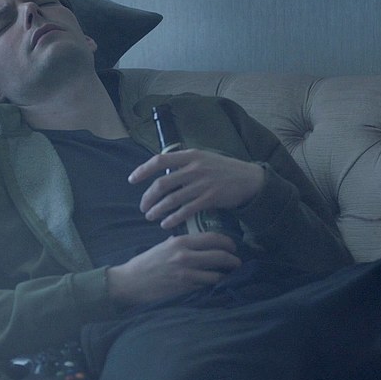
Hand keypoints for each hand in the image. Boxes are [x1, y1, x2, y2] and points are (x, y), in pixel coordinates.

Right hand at [107, 232, 241, 306]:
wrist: (129, 283)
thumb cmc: (145, 263)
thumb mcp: (162, 246)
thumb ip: (180, 243)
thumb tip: (196, 242)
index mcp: (180, 242)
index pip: (213, 238)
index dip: (228, 242)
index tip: (233, 247)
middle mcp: (185, 256)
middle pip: (220, 256)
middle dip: (233, 260)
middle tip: (237, 262)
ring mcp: (186, 274)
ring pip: (216, 274)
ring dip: (226, 275)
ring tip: (229, 275)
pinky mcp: (184, 289)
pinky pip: (206, 286)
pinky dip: (213, 285)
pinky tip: (215, 285)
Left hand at [128, 149, 264, 229]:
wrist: (249, 179)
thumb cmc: (224, 169)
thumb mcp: (204, 158)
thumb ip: (185, 163)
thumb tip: (163, 172)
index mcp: (190, 155)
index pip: (160, 160)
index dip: (143, 170)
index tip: (132, 180)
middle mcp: (194, 168)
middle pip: (162, 183)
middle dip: (148, 197)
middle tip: (143, 207)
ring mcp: (202, 183)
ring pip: (172, 199)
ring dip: (157, 210)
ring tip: (150, 217)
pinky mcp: (210, 198)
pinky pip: (186, 210)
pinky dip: (173, 218)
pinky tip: (166, 224)